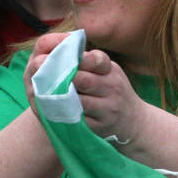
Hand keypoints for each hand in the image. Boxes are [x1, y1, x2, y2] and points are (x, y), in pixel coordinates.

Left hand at [24, 36, 149, 148]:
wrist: (134, 121)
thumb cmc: (111, 90)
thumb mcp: (106, 71)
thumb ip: (86, 60)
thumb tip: (54, 50)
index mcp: (111, 70)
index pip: (93, 59)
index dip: (71, 58)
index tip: (54, 59)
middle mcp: (113, 87)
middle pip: (83, 80)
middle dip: (61, 78)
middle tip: (43, 76)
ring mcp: (108, 108)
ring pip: (79, 101)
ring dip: (60, 97)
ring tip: (46, 92)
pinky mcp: (101, 127)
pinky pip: (79, 121)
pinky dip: (65, 115)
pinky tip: (55, 110)